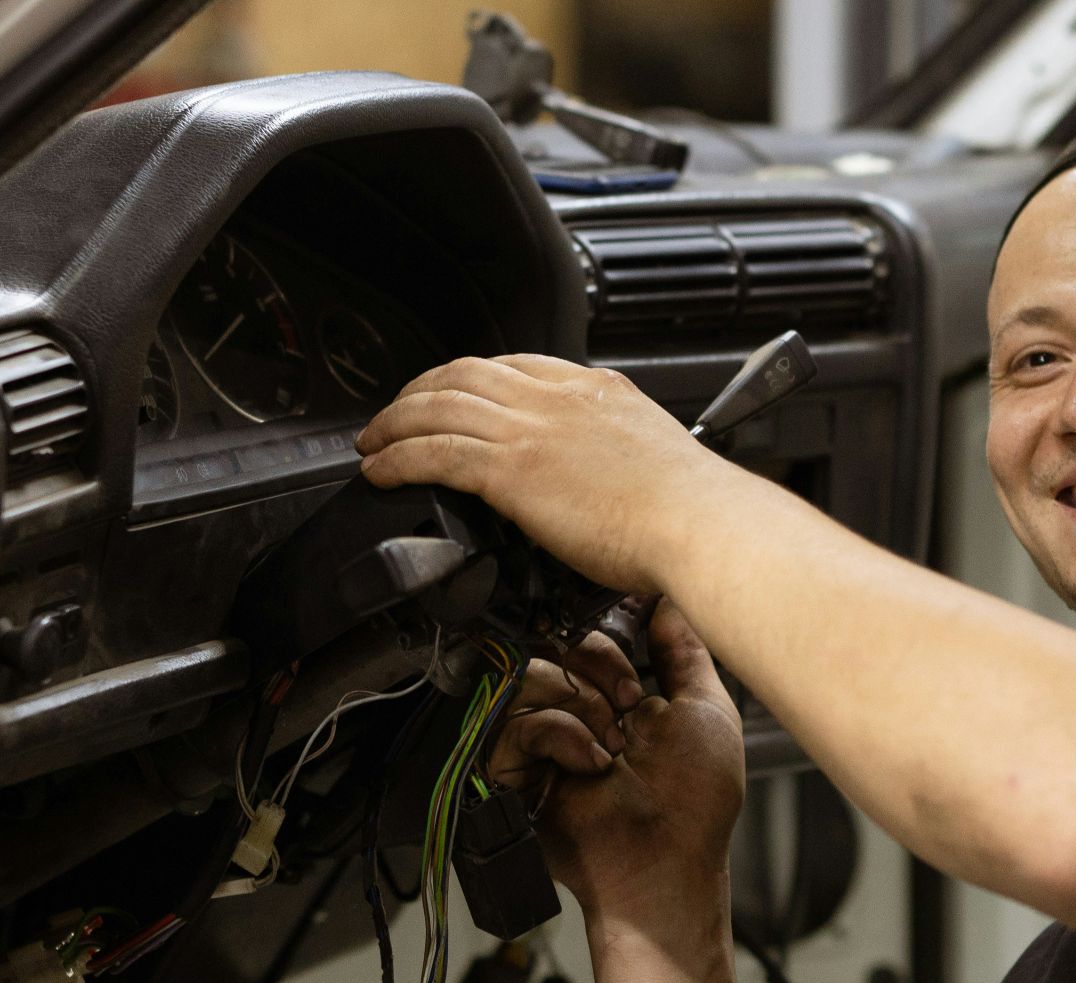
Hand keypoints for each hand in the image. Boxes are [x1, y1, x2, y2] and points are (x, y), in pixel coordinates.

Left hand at [353, 354, 736, 595]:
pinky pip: (432, 452)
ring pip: (438, 405)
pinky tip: (380, 472)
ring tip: (373, 443)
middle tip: (396, 415)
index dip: (473, 378)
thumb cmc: (694, 512)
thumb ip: (618, 457)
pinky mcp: (512, 469)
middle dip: (421, 390)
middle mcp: (560, 398)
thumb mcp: (655, 459)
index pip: (518, 365)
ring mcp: (533, 429)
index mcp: (599, 390)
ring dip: (394, 422)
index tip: (455, 396)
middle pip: (466, 373)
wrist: (702, 524)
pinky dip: (396, 458)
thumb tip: (604, 485)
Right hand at [491, 599, 744, 925]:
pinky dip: (560, 734)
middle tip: (629, 710)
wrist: (667, 860)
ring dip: (583, 705)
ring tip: (611, 746)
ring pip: (532, 674)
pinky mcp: (514, 768)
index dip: (609, 644)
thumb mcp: (707, 710)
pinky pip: (515, 719)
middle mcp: (577, 713)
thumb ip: (686, 651)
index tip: (637, 675)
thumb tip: (669, 601)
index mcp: (618, 698)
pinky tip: (589, 763)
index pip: (589, 636)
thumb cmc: (696, 802)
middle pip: (556, 645)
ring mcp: (544, 740)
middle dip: (599, 671)